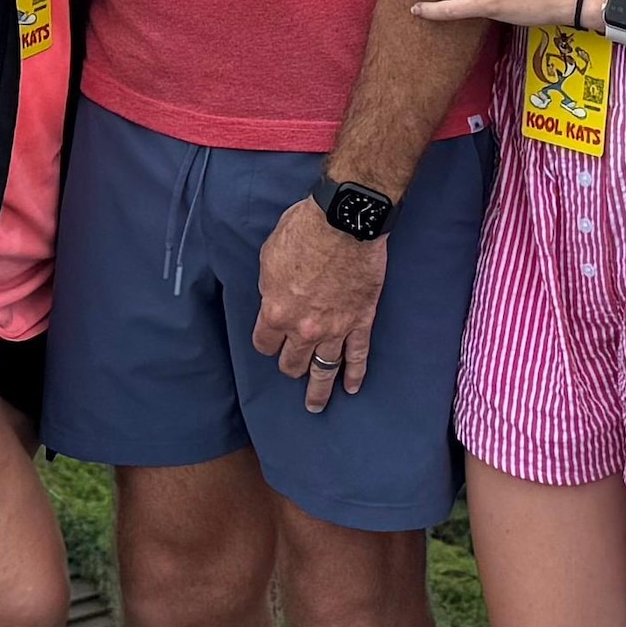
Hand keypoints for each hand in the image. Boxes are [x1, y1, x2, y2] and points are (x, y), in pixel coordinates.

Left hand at [255, 198, 389, 407]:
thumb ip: (270, 285)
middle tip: (293, 368)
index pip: (265, 344)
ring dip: (319, 390)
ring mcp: (335, 329)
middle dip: (291, 366)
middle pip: (293, 362)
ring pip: (324, 369)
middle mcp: (303, 329)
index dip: (267, 344)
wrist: (345, 221)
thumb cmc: (304, 230)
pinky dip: (356, 374)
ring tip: (316, 405)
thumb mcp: (269, 256)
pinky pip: (358, 356)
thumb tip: (275, 295)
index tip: (271, 343)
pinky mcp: (361, 322)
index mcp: (275, 312)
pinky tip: (352, 388)